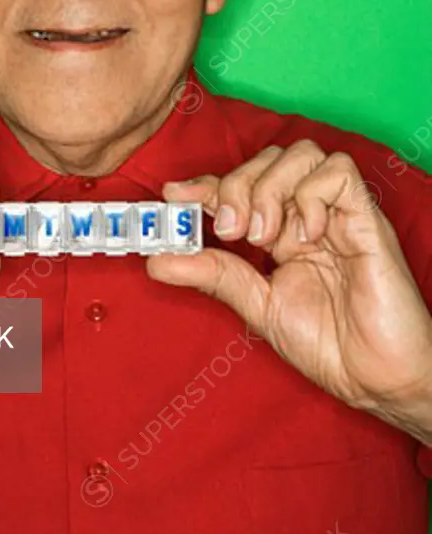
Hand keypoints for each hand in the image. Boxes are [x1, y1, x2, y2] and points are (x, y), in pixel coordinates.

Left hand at [147, 141, 431, 428]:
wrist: (378, 379)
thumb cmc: (329, 345)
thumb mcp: (258, 307)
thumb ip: (213, 275)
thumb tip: (155, 260)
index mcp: (281, 232)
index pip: (239, 186)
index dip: (204, 182)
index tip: (172, 194)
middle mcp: (306, 215)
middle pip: (267, 159)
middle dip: (237, 185)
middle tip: (231, 231)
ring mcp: (336, 213)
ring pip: (300, 154)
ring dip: (271, 187)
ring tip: (266, 236)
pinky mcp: (366, 218)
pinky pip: (338, 172)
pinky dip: (312, 194)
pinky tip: (306, 235)